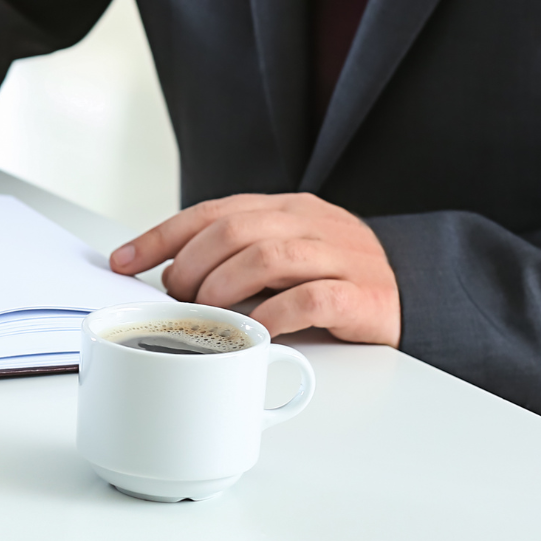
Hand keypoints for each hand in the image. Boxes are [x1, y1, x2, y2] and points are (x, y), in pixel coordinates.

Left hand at [110, 193, 399, 345]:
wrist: (418, 298)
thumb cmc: (334, 282)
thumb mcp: (281, 258)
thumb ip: (234, 257)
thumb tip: (166, 275)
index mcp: (286, 208)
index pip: (211, 212)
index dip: (161, 237)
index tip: (122, 262)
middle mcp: (312, 223)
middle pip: (234, 230)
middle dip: (191, 267)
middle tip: (178, 298)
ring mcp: (341, 255)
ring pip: (267, 257)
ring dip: (224, 287)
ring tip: (209, 313)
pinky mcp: (363, 295)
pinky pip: (310, 299)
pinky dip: (273, 316)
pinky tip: (256, 331)